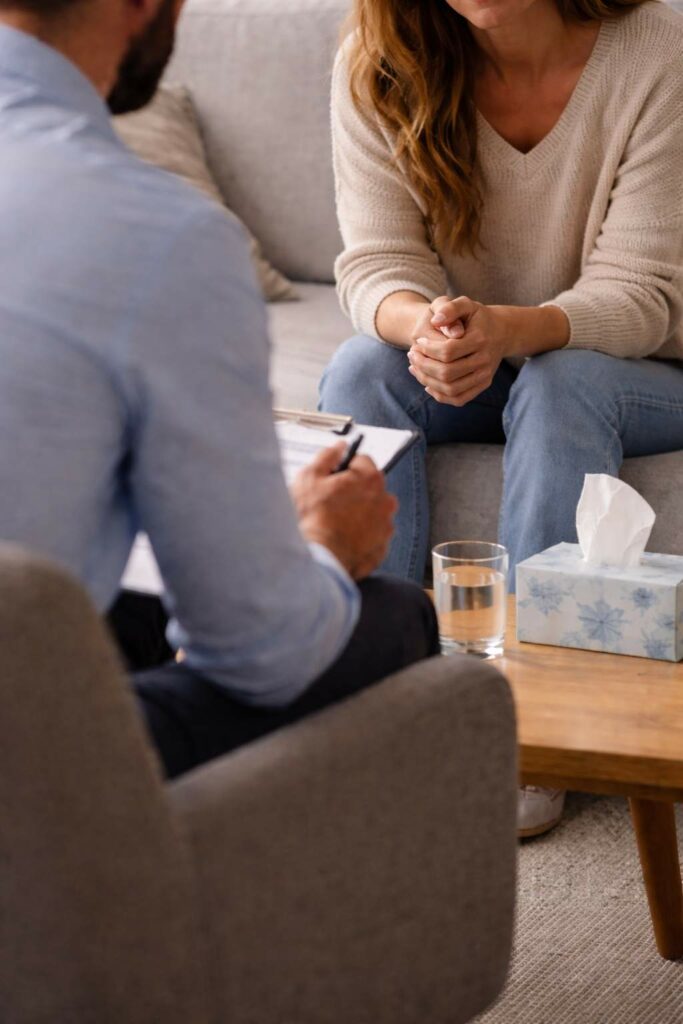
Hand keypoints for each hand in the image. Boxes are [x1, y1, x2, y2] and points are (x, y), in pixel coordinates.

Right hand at [291, 442, 397, 579]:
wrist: (319, 559)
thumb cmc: (313, 518)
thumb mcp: (310, 477)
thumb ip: (327, 456)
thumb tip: (339, 447)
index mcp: (371, 478)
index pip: (363, 461)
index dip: (345, 467)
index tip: (334, 477)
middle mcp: (385, 500)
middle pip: (371, 487)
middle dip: (354, 491)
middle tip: (331, 502)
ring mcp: (386, 526)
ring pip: (373, 512)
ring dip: (359, 514)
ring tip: (335, 524)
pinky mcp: (382, 548)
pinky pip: (372, 535)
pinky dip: (361, 536)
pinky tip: (342, 539)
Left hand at [407, 296, 508, 405]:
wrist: (502, 332)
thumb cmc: (478, 317)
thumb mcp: (466, 304)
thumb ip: (450, 307)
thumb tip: (435, 321)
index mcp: (479, 340)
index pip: (447, 351)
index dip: (427, 349)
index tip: (418, 342)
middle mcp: (484, 361)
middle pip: (447, 373)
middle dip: (423, 365)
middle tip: (411, 355)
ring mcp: (484, 376)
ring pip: (450, 389)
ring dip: (427, 381)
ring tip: (415, 368)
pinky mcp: (483, 385)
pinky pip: (459, 399)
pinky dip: (440, 395)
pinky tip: (428, 383)